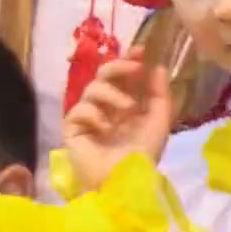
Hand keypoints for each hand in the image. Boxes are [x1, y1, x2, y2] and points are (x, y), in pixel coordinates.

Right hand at [60, 46, 172, 191]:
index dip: (128, 59)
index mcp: (124, 104)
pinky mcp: (71, 129)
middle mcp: (105, 107)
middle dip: (118, 66)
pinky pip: (79, 109)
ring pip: (91, 88)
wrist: (123, 182)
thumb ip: (159, 94)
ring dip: (112, 94)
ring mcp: (87, 117)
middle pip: (102, 74)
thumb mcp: (159, 122)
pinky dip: (95, 114)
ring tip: (127, 110)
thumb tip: (157, 66)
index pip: (122, 75)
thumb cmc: (142, 155)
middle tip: (133, 67)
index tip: (140, 50)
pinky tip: (105, 129)